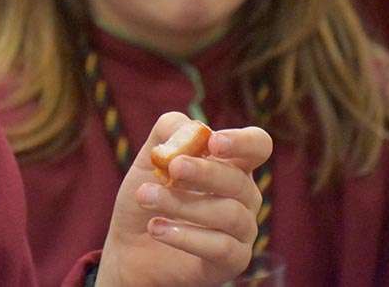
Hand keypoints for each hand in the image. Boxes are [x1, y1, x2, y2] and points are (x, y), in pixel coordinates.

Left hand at [96, 112, 272, 286]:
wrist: (130, 244)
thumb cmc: (150, 193)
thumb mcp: (150, 156)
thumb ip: (170, 131)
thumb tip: (190, 129)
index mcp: (233, 163)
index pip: (258, 145)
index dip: (242, 142)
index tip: (213, 143)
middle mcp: (245, 194)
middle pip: (239, 180)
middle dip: (203, 172)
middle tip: (172, 168)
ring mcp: (243, 229)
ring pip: (228, 213)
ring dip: (182, 203)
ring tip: (145, 197)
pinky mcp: (234, 260)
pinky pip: (221, 247)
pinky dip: (186, 236)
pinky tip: (156, 228)